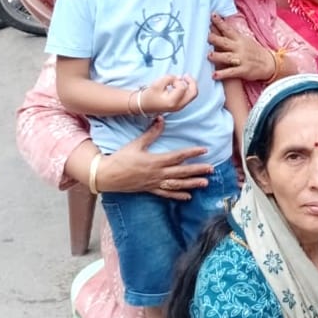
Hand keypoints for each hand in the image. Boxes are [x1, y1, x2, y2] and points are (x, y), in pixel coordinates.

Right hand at [97, 117, 211, 200]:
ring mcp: (154, 183)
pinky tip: (188, 197)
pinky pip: (166, 194)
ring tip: (205, 183)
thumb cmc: (120, 158)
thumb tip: (161, 119)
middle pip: (181, 172)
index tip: (204, 150)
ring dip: (192, 184)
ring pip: (177, 184)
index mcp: (155, 160)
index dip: (192, 153)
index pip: (178, 156)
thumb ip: (151, 133)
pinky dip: (177, 195)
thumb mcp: (136, 144)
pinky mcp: (150, 189)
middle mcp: (157, 173)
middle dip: (197, 170)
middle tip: (211, 169)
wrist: (106, 175)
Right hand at [141, 74, 197, 113]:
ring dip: (191, 85)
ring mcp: (181, 107)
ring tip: (185, 78)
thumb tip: (180, 78)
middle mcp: (179, 106)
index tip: (170, 81)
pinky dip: (188, 89)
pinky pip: (189, 96)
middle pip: (193, 93)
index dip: (177, 81)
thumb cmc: (150, 95)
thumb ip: (169, 78)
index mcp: (172, 101)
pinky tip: (182, 83)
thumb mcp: (157, 83)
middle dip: (192, 82)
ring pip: (193, 94)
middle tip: (186, 75)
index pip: (182, 87)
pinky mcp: (181, 105)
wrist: (145, 105)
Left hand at [208, 15, 275, 81]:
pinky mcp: (243, 70)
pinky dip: (223, 74)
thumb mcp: (245, 40)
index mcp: (240, 39)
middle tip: (205, 36)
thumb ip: (232, 35)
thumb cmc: (254, 51)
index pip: (228, 30)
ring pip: (227, 57)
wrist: (269, 64)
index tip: (212, 16)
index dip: (220, 23)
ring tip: (209, 56)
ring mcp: (241, 59)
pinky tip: (214, 75)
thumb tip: (220, 26)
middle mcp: (240, 48)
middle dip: (215, 39)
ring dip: (217, 56)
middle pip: (225, 42)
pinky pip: (231, 72)